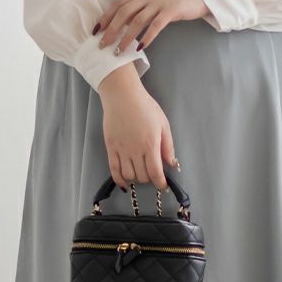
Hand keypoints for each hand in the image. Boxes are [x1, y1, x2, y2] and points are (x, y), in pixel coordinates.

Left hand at [92, 0, 211, 55]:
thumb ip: (139, 7)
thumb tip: (122, 22)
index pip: (118, 5)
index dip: (105, 17)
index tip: (95, 31)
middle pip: (123, 13)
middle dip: (111, 30)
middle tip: (102, 45)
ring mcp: (159, 3)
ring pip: (137, 21)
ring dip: (126, 37)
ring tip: (119, 51)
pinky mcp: (171, 11)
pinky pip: (156, 25)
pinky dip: (147, 37)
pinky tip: (141, 47)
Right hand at [97, 65, 178, 191]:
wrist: (122, 95)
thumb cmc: (145, 107)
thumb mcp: (163, 124)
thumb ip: (168, 146)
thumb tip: (171, 164)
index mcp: (150, 144)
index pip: (155, 173)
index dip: (160, 183)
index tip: (163, 185)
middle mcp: (135, 150)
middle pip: (142, 176)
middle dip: (150, 178)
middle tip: (152, 173)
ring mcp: (121, 150)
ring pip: (129, 175)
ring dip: (136, 178)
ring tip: (140, 172)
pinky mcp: (110, 148)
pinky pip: (114, 170)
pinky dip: (119, 179)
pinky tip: (124, 182)